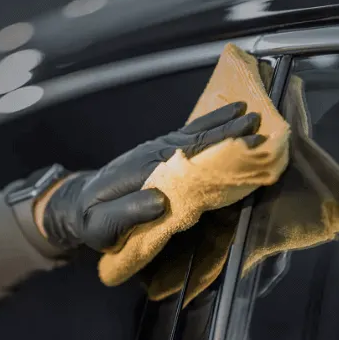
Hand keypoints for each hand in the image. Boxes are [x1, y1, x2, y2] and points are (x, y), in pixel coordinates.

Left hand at [41, 102, 263, 251]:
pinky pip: (187, 136)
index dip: (216, 149)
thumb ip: (127, 213)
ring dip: (222, 124)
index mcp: (143, 170)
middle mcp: (153, 154)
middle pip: (195, 139)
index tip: (245, 143)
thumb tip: (161, 200)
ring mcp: (157, 151)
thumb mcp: (102, 225)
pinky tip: (225, 119)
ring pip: (194, 133)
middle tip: (260, 124)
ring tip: (251, 114)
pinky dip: (208, 125)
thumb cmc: (91, 219)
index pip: (186, 157)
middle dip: (228, 132)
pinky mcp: (159, 153)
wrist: (78, 204)